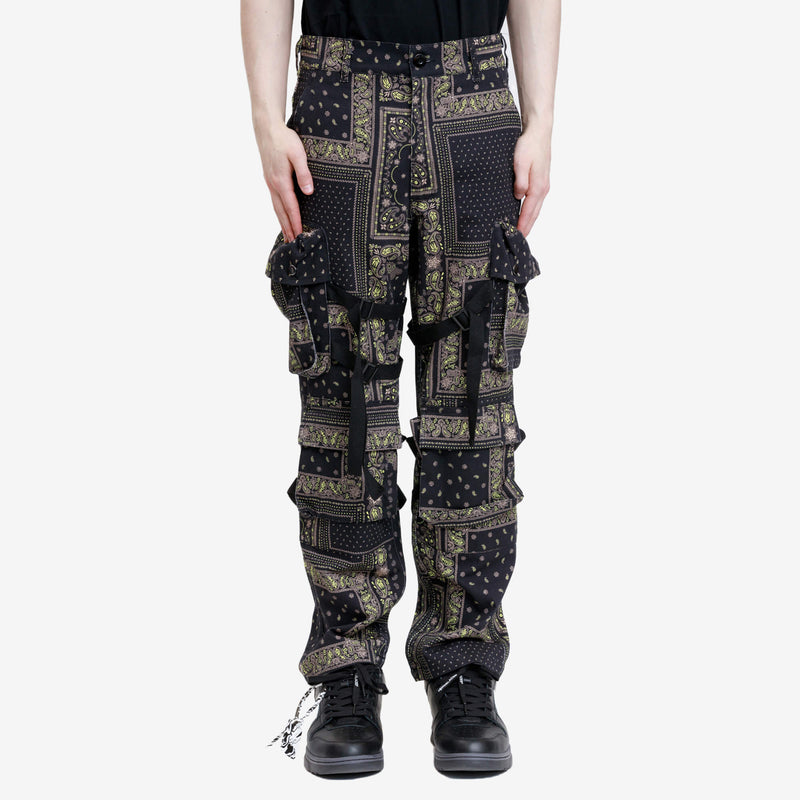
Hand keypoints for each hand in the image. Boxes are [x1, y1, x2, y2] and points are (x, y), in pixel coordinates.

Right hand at [255, 120, 314, 241]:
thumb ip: (304, 173)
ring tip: (287, 235)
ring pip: (276, 207)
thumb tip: (308, 192)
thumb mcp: (298, 153)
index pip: (290, 207)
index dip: (296, 222)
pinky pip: (274, 200)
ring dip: (282, 222)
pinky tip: (282, 215)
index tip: (300, 234)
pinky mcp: (270, 179)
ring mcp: (270, 182)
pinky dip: (279, 212)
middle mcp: (273, 184)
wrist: (267, 128)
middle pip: (281, 211)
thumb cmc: (284, 139)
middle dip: (287, 227)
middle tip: (293, 243)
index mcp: (281, 181)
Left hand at [513, 124, 551, 237]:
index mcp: (538, 187)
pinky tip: (525, 214)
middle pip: (534, 214)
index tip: (517, 236)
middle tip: (518, 240)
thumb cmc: (528, 145)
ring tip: (522, 231)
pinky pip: (535, 201)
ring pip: (535, 208)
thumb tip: (518, 196)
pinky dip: (530, 211)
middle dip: (527, 227)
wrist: (539, 131)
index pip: (528, 212)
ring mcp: (543, 185)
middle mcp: (543, 189)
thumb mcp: (520, 162)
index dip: (522, 225)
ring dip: (529, 220)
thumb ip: (520, 181)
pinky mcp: (541, 181)